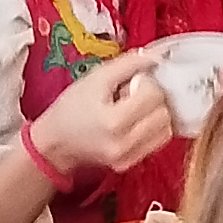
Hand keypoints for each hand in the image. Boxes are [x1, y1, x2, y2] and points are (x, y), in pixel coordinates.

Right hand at [27, 46, 175, 180]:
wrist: (55, 142)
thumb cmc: (71, 107)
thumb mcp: (95, 78)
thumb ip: (128, 64)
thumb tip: (156, 58)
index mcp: (114, 121)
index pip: (155, 95)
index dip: (146, 82)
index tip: (130, 82)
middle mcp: (124, 144)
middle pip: (164, 114)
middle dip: (153, 99)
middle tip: (131, 96)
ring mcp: (128, 158)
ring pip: (166, 130)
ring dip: (156, 115)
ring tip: (132, 111)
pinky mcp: (130, 164)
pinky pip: (158, 143)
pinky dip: (152, 129)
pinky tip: (133, 123)